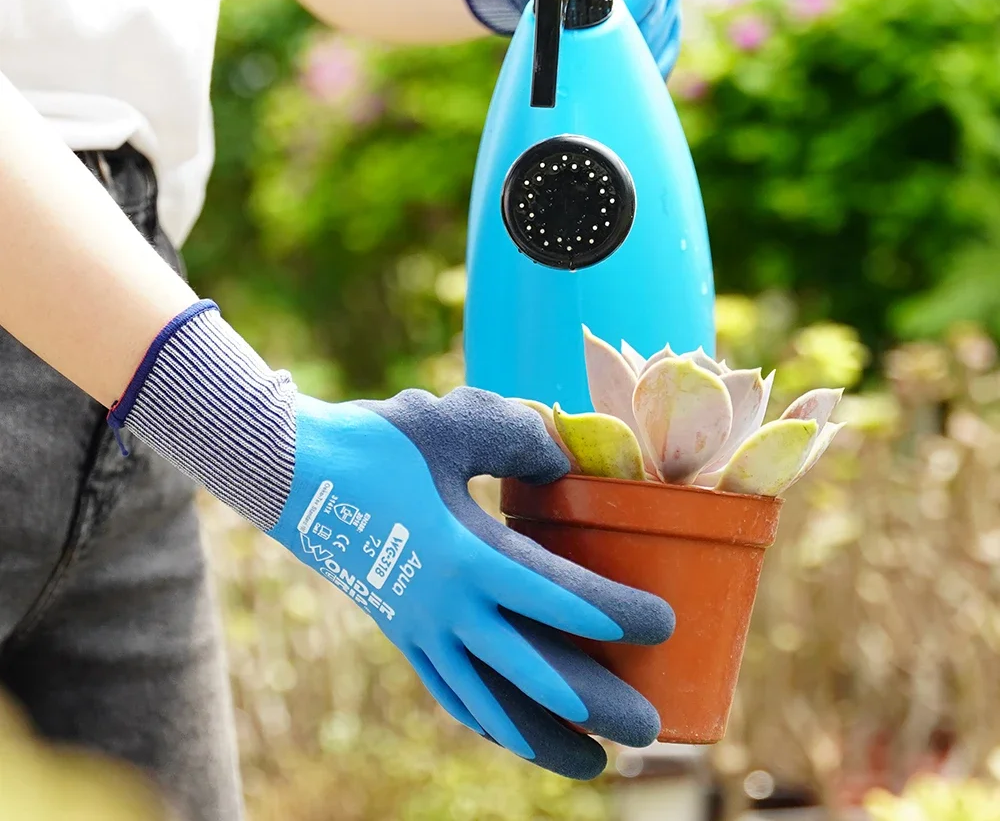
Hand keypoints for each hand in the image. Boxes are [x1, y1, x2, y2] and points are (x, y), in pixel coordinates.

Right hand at [110, 302, 675, 779]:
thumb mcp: (454, 422)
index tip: (662, 625)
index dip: (616, 615)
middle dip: (598, 703)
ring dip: (545, 737)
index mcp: (467, 555)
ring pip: (492, 703)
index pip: (559, 597)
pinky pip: (453, 694)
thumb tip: (564, 462)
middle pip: (535, 673)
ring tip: (592, 764)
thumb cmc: (380, 444)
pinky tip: (513, 734)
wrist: (296, 475)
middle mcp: (448, 607)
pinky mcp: (403, 635)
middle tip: (651, 730)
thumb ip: (519, 437)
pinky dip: (490, 721)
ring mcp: (422, 630)